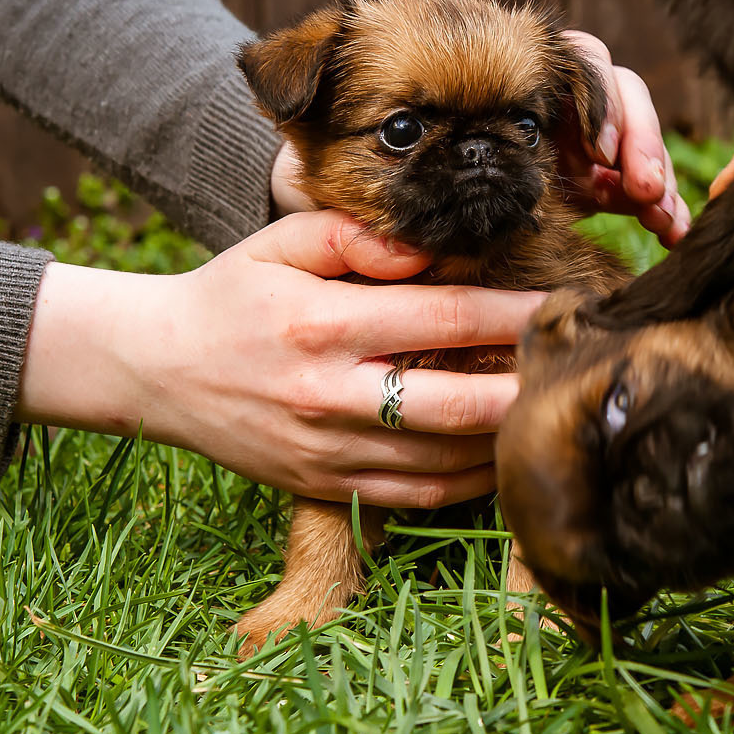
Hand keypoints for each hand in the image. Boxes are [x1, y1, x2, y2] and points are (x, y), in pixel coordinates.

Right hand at [18, 211, 546, 506]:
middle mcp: (328, 395)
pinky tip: (503, 456)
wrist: (155, 370)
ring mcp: (327, 451)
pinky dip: (469, 482)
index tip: (564, 306)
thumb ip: (356, 236)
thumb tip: (428, 250)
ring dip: (506, 442)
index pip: (443, 318)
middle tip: (578, 373)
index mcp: (322, 324)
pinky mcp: (324, 488)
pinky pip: (417, 498)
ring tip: (551, 413)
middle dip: (527, 390)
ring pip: (445, 463)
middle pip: (457, 405)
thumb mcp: (281, 243)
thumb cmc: (230, 296)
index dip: (513, 315)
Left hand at [268, 32, 691, 244]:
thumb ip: (311, 82)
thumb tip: (280, 79)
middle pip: (606, 77)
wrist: (345, 198)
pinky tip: (667, 231)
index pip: (551, 48)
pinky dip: (654, 197)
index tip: (591, 157)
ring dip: (651, 163)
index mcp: (473, 45)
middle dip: (633, 131)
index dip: (585, 97)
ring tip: (661, 215)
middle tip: (637, 188)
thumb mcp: (315, 116)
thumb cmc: (330, 147)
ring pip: (627, 121)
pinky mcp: (576, 165)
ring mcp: (555, 120)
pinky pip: (629, 169)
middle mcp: (523, 76)